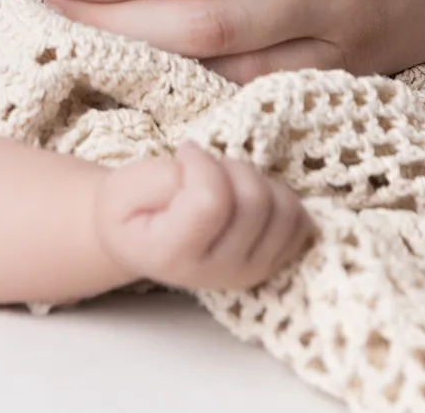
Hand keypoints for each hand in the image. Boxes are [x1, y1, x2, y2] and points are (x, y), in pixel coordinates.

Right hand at [95, 143, 311, 291]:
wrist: (137, 242)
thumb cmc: (129, 210)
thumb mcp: (124, 186)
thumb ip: (163, 177)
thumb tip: (207, 169)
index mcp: (173, 254)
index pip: (212, 202)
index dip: (202, 164)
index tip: (184, 152)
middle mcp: (218, 272)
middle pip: (254, 202)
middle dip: (230, 166)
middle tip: (204, 165)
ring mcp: (249, 272)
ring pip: (284, 210)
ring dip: (256, 180)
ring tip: (224, 180)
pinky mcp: (271, 265)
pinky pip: (300, 224)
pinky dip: (278, 197)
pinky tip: (246, 195)